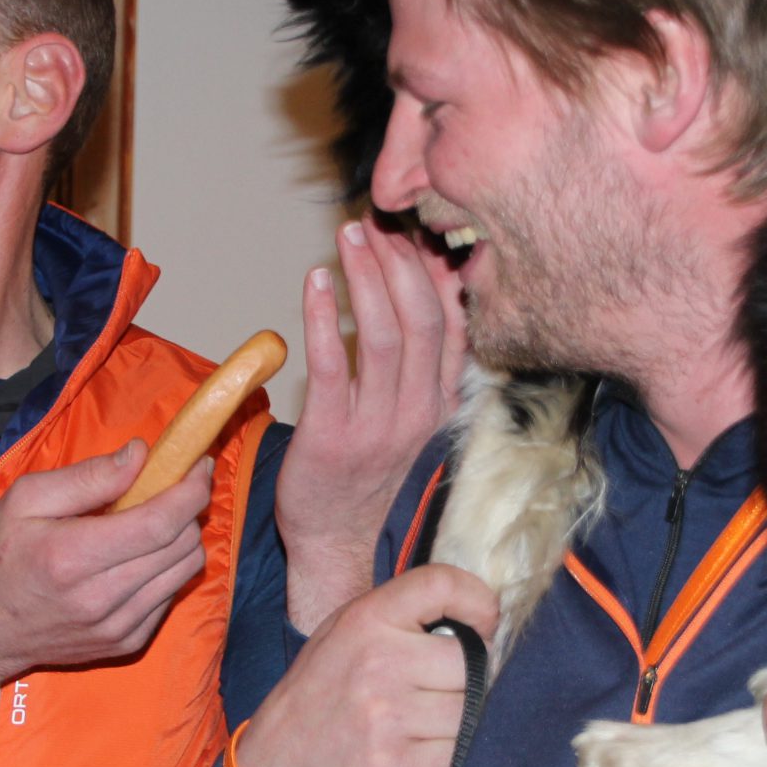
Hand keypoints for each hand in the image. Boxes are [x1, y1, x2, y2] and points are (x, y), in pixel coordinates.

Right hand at [0, 441, 211, 688]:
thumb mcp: (26, 499)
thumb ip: (87, 476)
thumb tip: (141, 456)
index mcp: (73, 556)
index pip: (159, 523)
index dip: (191, 491)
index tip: (199, 465)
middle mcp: (101, 598)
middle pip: (182, 546)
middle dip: (190, 509)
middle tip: (176, 486)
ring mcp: (117, 626)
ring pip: (184, 573)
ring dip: (183, 539)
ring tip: (158, 519)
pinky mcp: (126, 643)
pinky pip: (170, 597)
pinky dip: (167, 570)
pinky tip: (139, 557)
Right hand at [233, 564, 498, 766]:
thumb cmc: (315, 704)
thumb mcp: (339, 639)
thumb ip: (395, 620)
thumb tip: (473, 619)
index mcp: (364, 621)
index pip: (441, 584)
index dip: (478, 602)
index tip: (482, 626)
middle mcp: (378, 662)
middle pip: (471, 661)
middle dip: (467, 681)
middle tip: (441, 695)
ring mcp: (389, 718)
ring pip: (471, 712)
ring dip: (460, 725)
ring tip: (428, 730)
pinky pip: (461, 756)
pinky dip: (452, 760)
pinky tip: (425, 757)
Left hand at [277, 220, 468, 629]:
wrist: (336, 541)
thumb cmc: (365, 472)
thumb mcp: (409, 417)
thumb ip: (415, 363)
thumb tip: (411, 293)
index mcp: (441, 404)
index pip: (453, 324)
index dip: (432, 272)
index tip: (409, 232)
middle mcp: (418, 413)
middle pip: (422, 320)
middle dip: (398, 263)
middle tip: (371, 225)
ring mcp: (377, 425)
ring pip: (383, 335)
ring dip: (365, 278)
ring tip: (347, 240)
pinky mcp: (332, 436)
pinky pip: (333, 365)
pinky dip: (323, 318)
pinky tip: (313, 285)